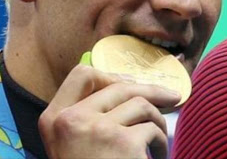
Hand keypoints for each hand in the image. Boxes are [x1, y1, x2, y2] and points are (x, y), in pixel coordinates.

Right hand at [38, 64, 180, 158]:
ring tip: (159, 140)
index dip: (110, 75)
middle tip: (172, 96)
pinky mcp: (123, 143)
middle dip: (150, 89)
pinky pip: (152, 129)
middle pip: (118, 85)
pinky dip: (162, 141)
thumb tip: (123, 87)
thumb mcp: (71, 145)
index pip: (82, 75)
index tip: (129, 84)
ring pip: (140, 104)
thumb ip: (84, 118)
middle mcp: (71, 119)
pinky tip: (160, 156)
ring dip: (158, 119)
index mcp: (54, 119)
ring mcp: (97, 129)